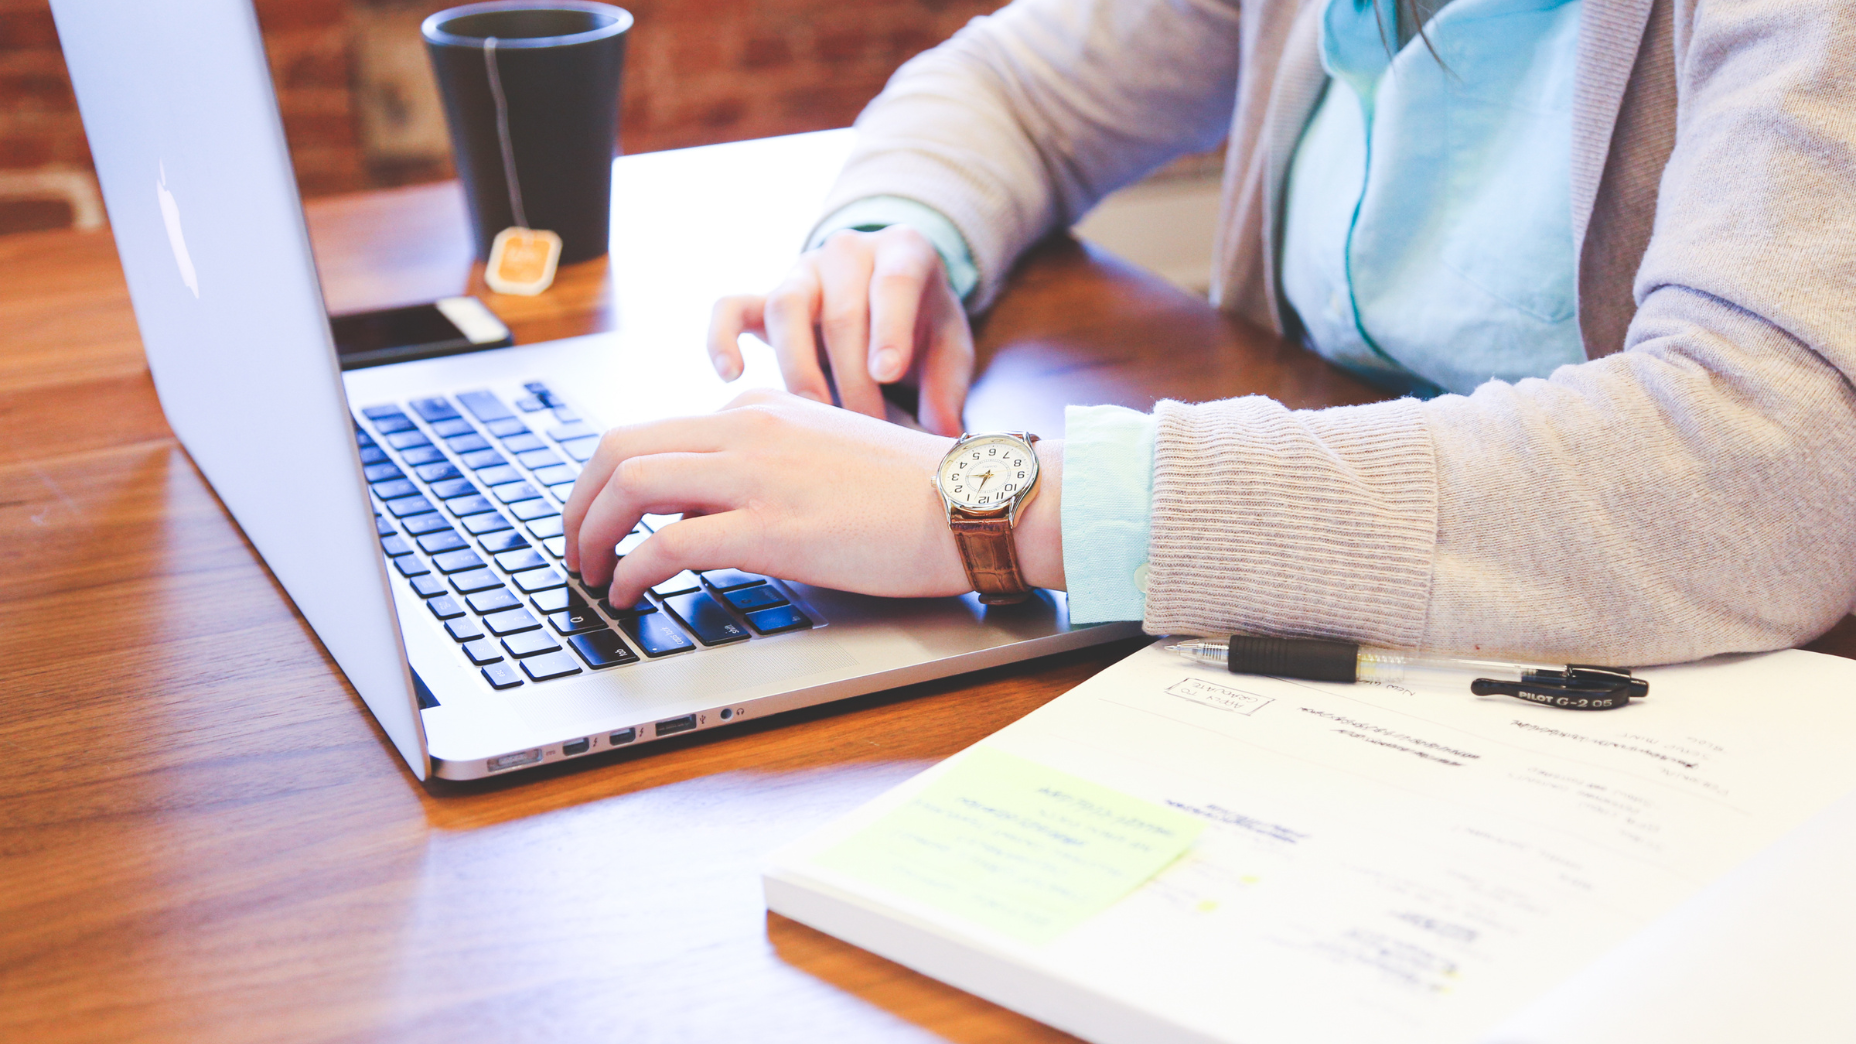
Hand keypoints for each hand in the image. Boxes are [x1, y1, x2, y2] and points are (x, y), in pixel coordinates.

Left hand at [562, 389, 1063, 607]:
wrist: (974, 501)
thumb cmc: (916, 493)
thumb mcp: (827, 455)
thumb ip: (770, 465)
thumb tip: (715, 508)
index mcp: (760, 410)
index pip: (655, 432)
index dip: (609, 482)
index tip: (602, 520)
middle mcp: (747, 429)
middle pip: (620, 447)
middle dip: (579, 501)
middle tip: (574, 547)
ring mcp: (757, 475)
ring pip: (630, 484)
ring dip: (591, 533)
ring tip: (590, 574)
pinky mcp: (772, 528)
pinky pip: (668, 543)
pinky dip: (631, 571)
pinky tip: (630, 595)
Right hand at [706, 225, 974, 436]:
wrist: (889, 293)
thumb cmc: (923, 324)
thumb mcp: (950, 345)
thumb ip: (948, 385)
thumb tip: (944, 435)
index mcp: (903, 251)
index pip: (894, 282)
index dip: (889, 328)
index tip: (887, 373)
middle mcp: (848, 252)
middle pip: (841, 312)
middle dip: (853, 377)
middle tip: (866, 428)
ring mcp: (802, 272)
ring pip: (786, 307)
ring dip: (799, 368)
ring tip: (814, 415)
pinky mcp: (764, 297)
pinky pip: (730, 308)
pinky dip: (722, 337)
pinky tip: (731, 375)